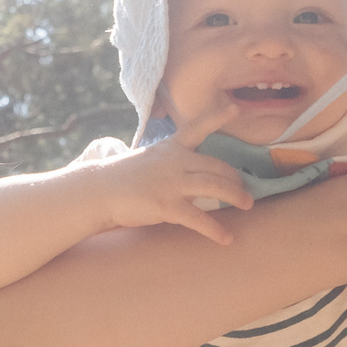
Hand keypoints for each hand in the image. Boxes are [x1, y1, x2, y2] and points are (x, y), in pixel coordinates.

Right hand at [90, 100, 254, 243]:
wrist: (99, 190)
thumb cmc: (122, 177)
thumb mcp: (148, 160)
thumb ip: (169, 164)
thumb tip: (188, 174)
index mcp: (170, 148)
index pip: (196, 128)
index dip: (216, 118)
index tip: (234, 109)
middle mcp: (175, 162)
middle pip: (216, 166)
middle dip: (235, 179)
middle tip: (245, 191)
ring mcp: (171, 183)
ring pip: (214, 186)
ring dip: (235, 196)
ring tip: (247, 205)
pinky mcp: (166, 205)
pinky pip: (198, 218)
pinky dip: (215, 229)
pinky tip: (226, 238)